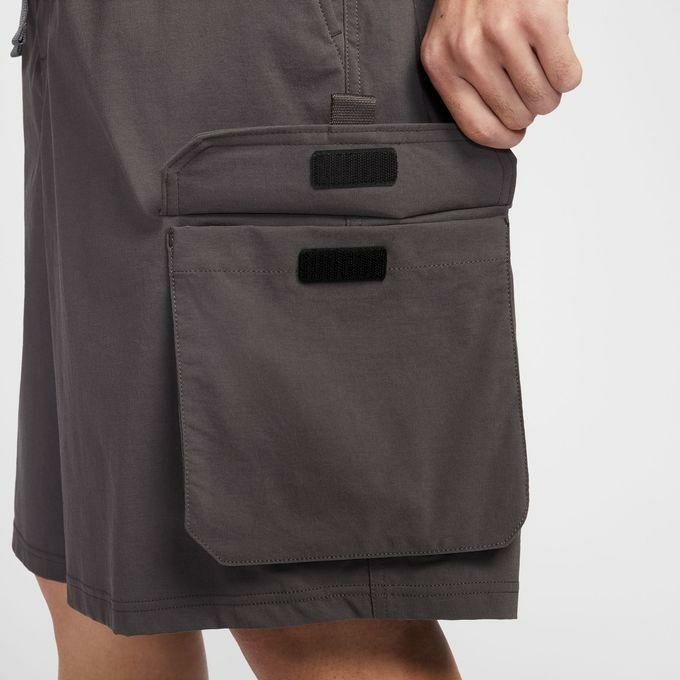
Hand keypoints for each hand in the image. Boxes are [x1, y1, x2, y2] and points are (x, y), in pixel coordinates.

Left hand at [420, 0, 581, 147]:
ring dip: (551, 92)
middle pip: (516, 116)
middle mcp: (467, 51)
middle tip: (529, 82)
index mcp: (440, 63)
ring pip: (544, 101)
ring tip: (541, 67)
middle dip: (530, 107)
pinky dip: (570, 73)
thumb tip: (500, 132)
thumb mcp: (451, 42)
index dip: (505, 138)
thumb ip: (463, 84)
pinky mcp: (540, 18)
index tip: (516, 133)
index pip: (477, 129)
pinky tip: (557, 52)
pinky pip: (567, 77)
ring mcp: (503, 33)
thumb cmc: (477, 0)